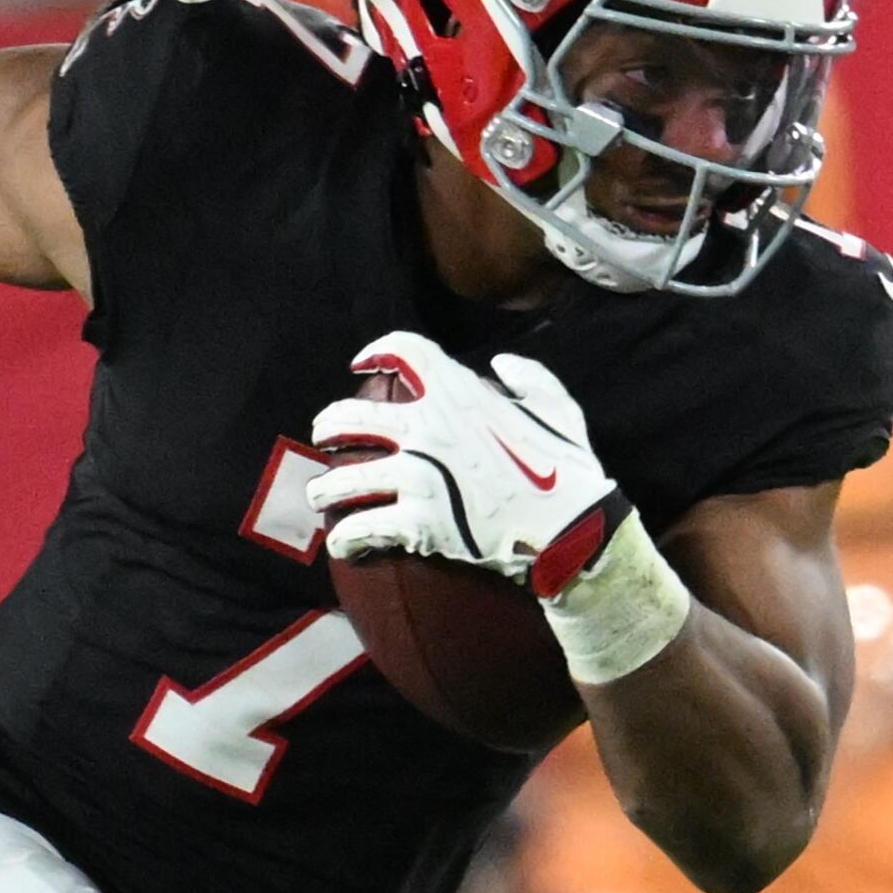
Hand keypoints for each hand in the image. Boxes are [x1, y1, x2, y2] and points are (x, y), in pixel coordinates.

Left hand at [306, 332, 627, 595]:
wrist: (570, 529)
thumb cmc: (568, 469)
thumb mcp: (558, 408)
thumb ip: (529, 379)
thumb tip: (501, 365)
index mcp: (459, 395)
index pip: (405, 351)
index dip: (377, 350)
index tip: (361, 362)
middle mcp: (427, 430)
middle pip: (351, 418)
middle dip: (328, 426)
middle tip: (324, 436)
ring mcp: (417, 478)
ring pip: (344, 480)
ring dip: (326, 489)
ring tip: (321, 496)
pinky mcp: (418, 523)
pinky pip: (362, 529)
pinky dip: (347, 538)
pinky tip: (344, 543)